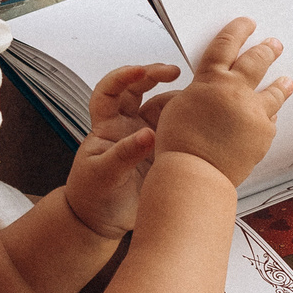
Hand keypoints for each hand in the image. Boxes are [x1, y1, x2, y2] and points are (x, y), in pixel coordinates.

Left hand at [62, 62, 179, 238]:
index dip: (123, 76)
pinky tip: (200, 122)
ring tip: (192, 101)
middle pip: (140, 88)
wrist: (102, 221)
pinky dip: (188, 122)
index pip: (110, 90)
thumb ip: (125, 154)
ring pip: (163, 107)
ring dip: (176, 100)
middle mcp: (126, 124)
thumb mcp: (103, 174)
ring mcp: (145, 135)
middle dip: (156, 74)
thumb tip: (147, 135)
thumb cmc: (91, 195)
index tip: (140, 71)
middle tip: (174, 71)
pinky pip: (177, 129)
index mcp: (106, 125)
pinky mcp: (162, 149)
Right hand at [149, 18, 291, 186]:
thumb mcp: (178, 106)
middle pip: (256, 60)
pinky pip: (270, 120)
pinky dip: (269, 116)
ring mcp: (253, 111)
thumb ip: (199, 92)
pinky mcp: (264, 132)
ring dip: (281, 83)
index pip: (226, 43)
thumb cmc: (179, 143)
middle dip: (267, 49)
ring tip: (287, 80)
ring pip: (274, 90)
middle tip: (274, 43)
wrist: (195, 172)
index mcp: (210, 79)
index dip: (238, 30)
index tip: (248, 23)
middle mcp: (235, 90)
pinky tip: (272, 116)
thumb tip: (211, 90)